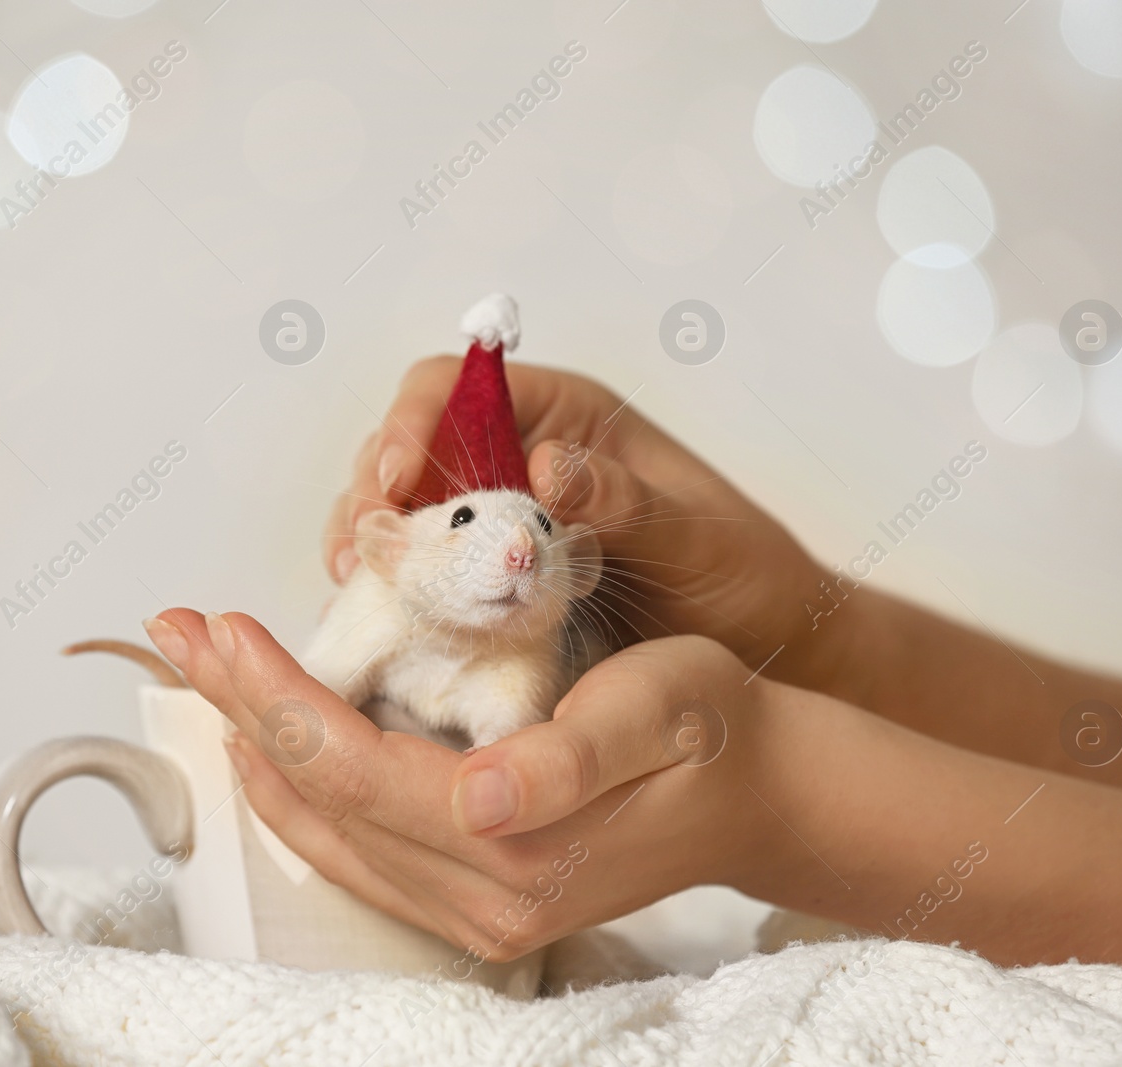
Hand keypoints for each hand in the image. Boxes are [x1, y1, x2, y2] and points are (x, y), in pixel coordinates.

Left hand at [143, 608, 782, 959]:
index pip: (353, 767)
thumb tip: (480, 798)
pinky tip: (274, 740)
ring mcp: (475, 911)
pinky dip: (302, 787)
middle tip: (180, 633)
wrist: (759, 792)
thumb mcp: (657, 711)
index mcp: (519, 847)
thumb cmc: (711, 731)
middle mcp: (484, 899)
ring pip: (325, 829)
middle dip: (240, 707)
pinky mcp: (475, 901)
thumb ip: (568, 759)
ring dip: (258, 744)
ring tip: (206, 671)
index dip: (276, 694)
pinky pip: (356, 848)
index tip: (220, 626)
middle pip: (319, 798)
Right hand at [325, 357, 845, 685]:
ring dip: (372, 541)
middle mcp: (519, 458)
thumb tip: (546, 465)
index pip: (454, 389)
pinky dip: (393, 586)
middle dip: (372, 491)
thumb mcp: (696, 535)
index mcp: (563, 418)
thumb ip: (627, 501)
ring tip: (356, 583)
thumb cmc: (742, 572)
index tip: (394, 480)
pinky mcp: (493, 581)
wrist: (766, 649)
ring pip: (404, 510)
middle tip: (361, 549)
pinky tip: (380, 614)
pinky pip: (424, 570)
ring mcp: (500, 522)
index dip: (411, 423)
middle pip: (410, 449)